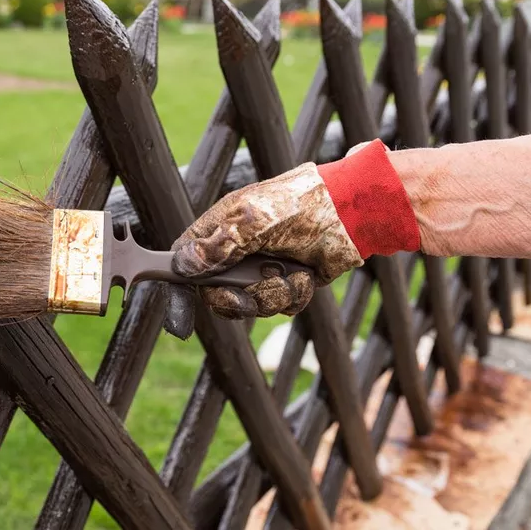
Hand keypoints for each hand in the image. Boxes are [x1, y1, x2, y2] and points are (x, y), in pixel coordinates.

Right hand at [163, 161, 363, 338]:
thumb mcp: (254, 221)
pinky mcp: (286, 281)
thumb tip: (183, 265)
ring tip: (292, 273)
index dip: (179, 292)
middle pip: (216, 294)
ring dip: (274, 295)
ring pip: (251, 304)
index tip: (181, 325)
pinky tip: (306, 276)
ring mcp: (262, 268)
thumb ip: (219, 246)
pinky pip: (280, 306)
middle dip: (238, 300)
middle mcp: (236, 251)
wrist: (350, 213)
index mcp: (220, 230)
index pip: (184, 263)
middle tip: (252, 296)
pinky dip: (294, 296)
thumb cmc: (300, 204)